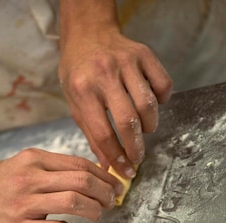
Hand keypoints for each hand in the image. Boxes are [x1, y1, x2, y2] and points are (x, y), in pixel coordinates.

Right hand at [0, 147, 124, 222]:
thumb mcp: (22, 164)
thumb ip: (50, 168)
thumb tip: (88, 176)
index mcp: (33, 159)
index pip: (79, 164)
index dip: (103, 175)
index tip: (114, 184)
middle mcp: (30, 177)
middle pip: (82, 181)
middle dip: (105, 192)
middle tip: (112, 200)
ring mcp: (24, 203)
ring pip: (73, 202)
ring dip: (93, 210)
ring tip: (98, 214)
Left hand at [59, 24, 172, 177]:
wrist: (87, 35)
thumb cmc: (79, 76)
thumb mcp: (76, 106)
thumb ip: (92, 136)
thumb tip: (110, 166)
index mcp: (83, 91)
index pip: (103, 133)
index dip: (117, 157)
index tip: (126, 171)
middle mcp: (104, 75)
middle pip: (128, 122)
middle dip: (136, 147)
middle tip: (137, 157)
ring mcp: (126, 62)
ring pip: (148, 104)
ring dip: (149, 126)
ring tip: (143, 132)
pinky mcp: (144, 54)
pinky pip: (163, 84)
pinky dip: (162, 101)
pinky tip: (151, 107)